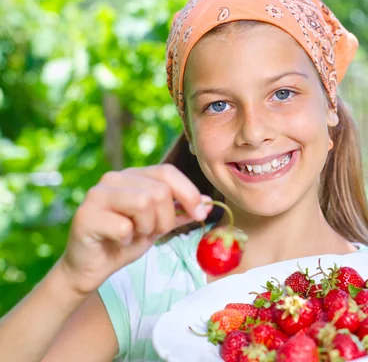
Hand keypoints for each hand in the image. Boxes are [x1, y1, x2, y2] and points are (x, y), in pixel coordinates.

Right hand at [58, 164, 211, 294]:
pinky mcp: (85, 215)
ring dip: (145, 228)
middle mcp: (114, 178)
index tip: (200, 213)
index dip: (189, 193)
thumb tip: (209, 202)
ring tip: (133, 235)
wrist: (92, 267)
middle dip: (164, 219)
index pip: (168, 172)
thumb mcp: (159, 225)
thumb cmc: (125, 241)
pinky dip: (126, 240)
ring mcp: (97, 194)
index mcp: (133, 176)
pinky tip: (116, 241)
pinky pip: (123, 226)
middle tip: (149, 232)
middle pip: (159, 191)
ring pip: (143, 202)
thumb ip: (181, 212)